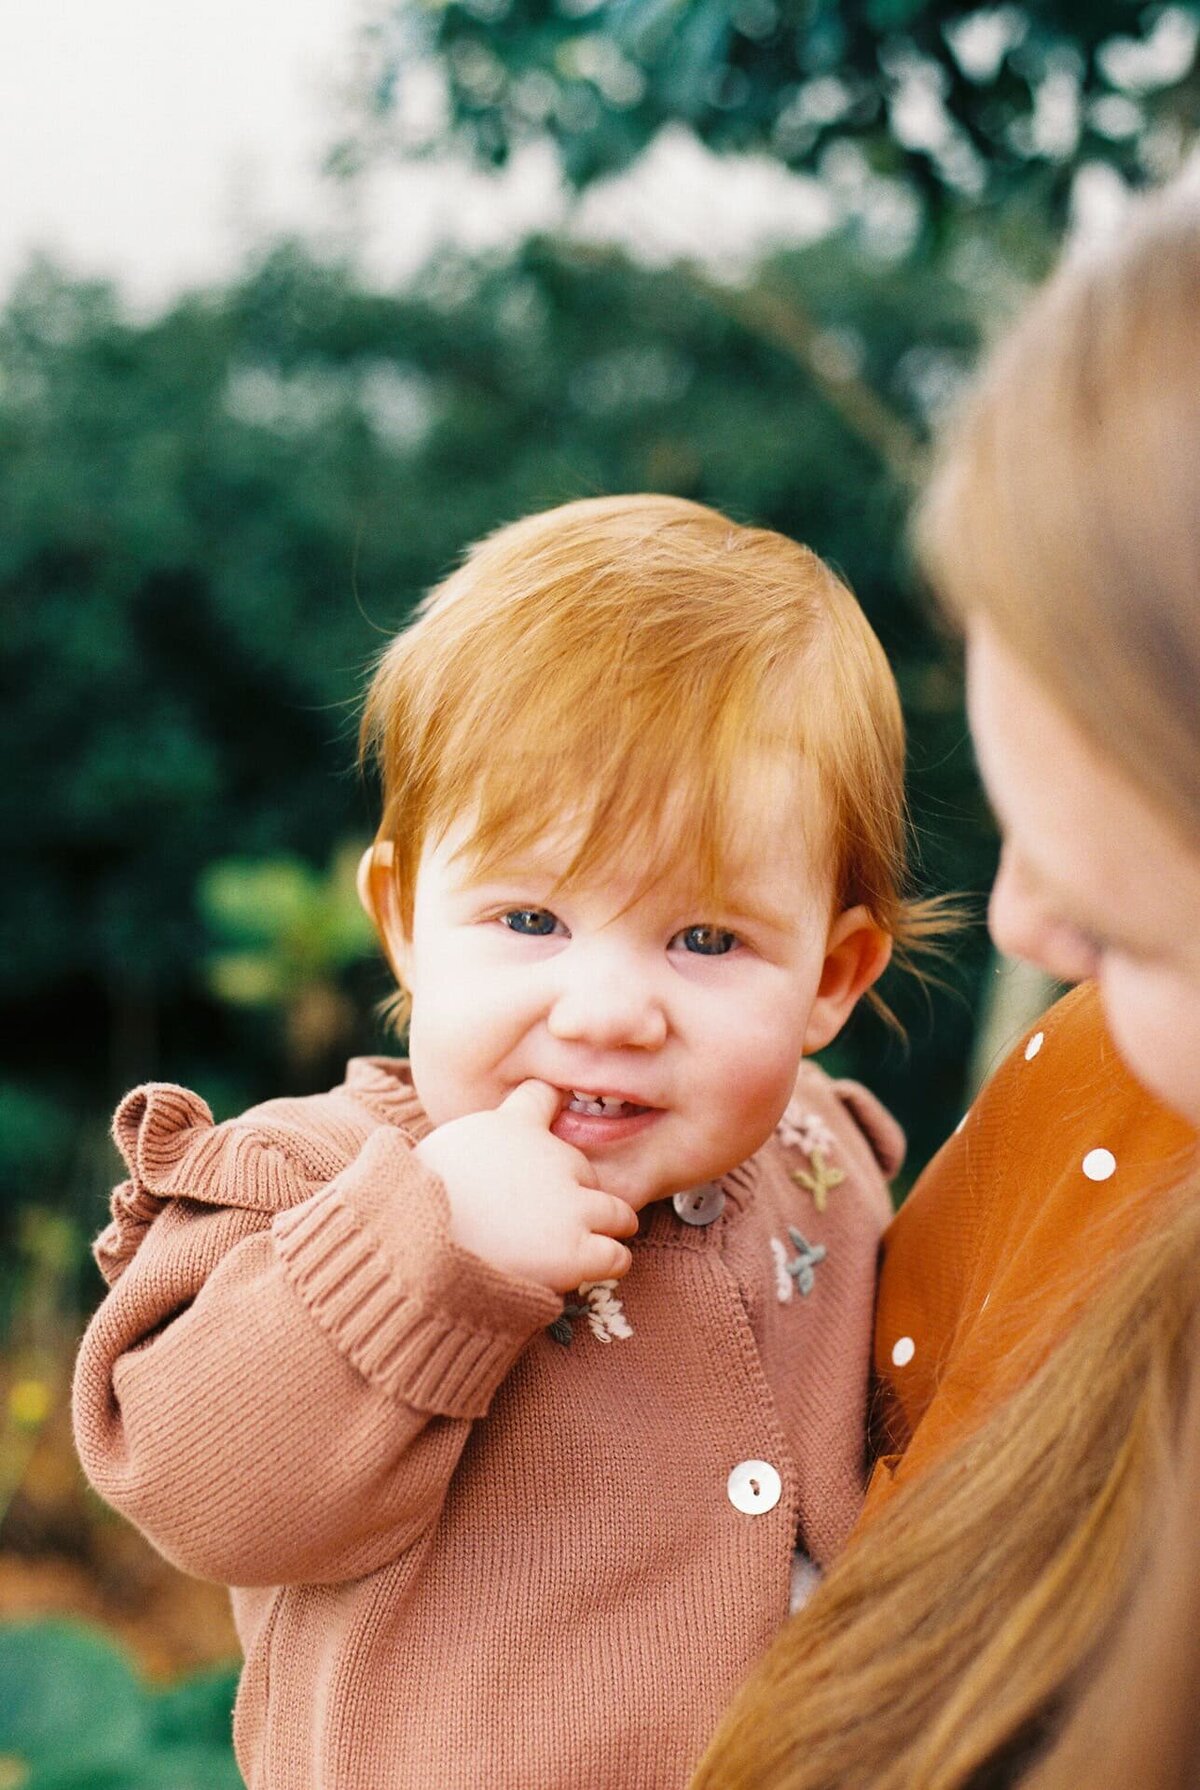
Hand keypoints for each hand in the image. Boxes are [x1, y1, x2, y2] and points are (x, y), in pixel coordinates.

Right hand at [414, 1080, 637, 1293]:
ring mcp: (570, 1204)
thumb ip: (472, 1151)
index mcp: (511, 1126)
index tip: (549, 1130)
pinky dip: (607, 1263)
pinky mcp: (577, 1250)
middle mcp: (551, 1156)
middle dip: (571, 1195)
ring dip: (600, 1231)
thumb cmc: (415, 1207)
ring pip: (618, 1214)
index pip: (543, 1096)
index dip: (548, 1111)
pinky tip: (583, 1269)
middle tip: (539, 1222)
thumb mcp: (436, 1157)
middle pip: (586, 1171)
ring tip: (572, 1248)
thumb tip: (479, 1157)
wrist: (414, 1246)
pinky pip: (617, 1256)